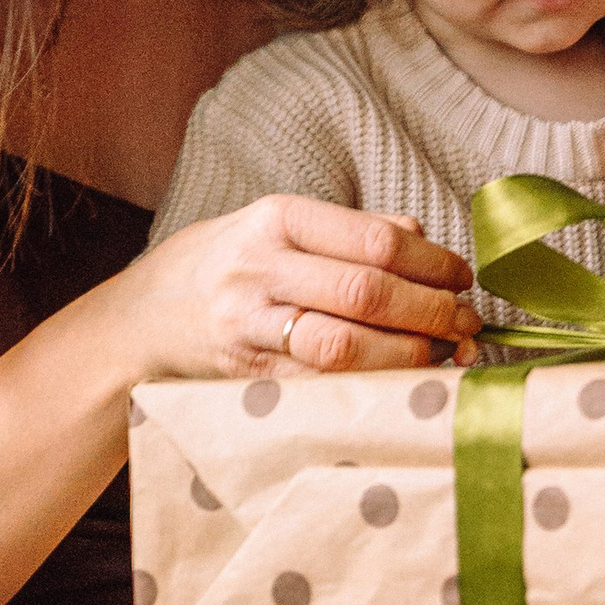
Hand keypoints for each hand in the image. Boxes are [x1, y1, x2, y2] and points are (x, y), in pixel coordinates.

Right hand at [121, 198, 478, 378]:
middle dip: (432, 310)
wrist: (136, 323)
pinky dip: (374, 384)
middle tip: (467, 321)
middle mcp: (260, 269)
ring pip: (347, 344)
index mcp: (275, 219)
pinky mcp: (248, 376)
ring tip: (446, 352)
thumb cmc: (220, 267)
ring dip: (411, 353)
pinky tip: (404, 380)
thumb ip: (346, 231)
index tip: (462, 276)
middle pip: (367, 292)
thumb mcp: (271, 227)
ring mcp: (250, 326)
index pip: (373, 240)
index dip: (432, 262)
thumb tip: (420, 237)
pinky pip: (322, 384)